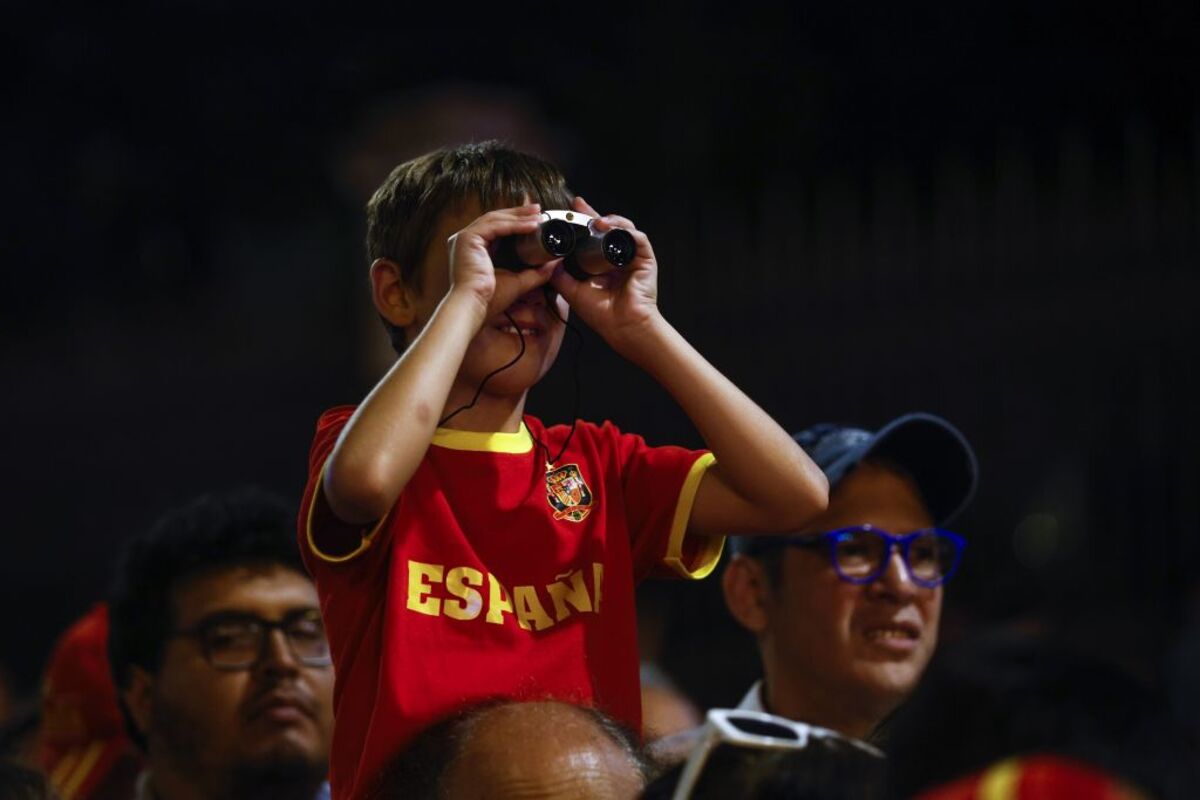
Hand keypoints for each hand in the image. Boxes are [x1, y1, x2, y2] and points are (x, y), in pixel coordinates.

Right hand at [446, 204, 558, 318]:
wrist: (474, 306)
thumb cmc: (490, 299)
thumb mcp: (518, 281)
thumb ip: (536, 272)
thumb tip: (554, 264)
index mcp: (474, 249)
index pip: (497, 227)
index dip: (517, 220)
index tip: (536, 218)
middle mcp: (466, 240)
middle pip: (496, 219)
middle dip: (519, 213)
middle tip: (539, 209)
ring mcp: (464, 237)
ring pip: (496, 219)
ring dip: (519, 216)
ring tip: (538, 214)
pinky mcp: (467, 238)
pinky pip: (494, 226)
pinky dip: (514, 224)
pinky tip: (531, 225)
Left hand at [550, 196, 660, 352]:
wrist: (623, 327)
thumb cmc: (603, 315)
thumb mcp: (573, 292)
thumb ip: (560, 276)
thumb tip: (546, 262)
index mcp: (603, 263)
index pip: (592, 237)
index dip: (581, 223)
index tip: (567, 213)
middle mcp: (618, 257)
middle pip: (607, 228)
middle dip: (593, 214)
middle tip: (578, 205)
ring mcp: (632, 257)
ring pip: (623, 228)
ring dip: (610, 221)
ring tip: (596, 222)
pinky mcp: (645, 259)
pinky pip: (638, 238)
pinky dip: (625, 231)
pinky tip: (612, 230)